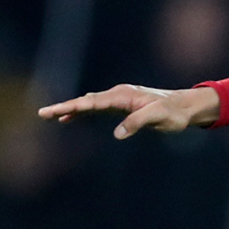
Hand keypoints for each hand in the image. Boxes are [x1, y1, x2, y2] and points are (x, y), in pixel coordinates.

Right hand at [37, 84, 220, 138]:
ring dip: (70, 109)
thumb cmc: (174, 113)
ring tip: (49, 115)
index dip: (73, 107)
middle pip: (86, 101)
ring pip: (89, 104)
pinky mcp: (122, 107)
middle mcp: (118, 94)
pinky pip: (97, 109)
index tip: (56, 112)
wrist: (186, 106)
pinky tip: (70, 118)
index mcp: (123, 96)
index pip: (92, 103)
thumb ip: (137, 123)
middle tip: (42, 114)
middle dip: (64, 107)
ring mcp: (119, 100)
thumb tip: (117, 134)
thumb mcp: (159, 118)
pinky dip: (82, 112)